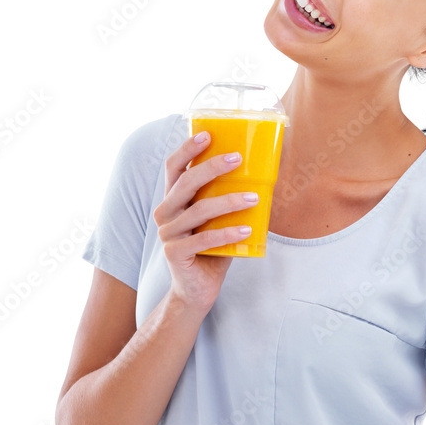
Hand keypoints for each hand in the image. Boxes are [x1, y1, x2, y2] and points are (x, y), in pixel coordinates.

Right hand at [152, 130, 257, 313]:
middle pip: (187, 183)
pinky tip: (247, 230)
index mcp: (173, 200)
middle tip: (237, 159)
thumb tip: (260, 180)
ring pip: (199, 210)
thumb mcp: (217, 222)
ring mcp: (168, 234)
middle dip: (212, 167)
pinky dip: (227, 233)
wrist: (197, 290)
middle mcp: (165, 213)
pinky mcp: (176, 253)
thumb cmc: (211, 251)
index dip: (187, 149)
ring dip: (229, 202)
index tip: (207, 134)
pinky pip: (204, 239)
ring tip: (253, 198)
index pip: (174, 168)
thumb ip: (226, 201)